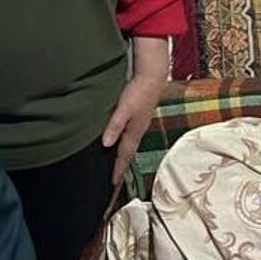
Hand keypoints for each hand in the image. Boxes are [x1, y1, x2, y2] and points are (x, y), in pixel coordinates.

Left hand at [101, 71, 166, 186]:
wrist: (154, 75)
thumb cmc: (139, 91)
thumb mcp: (123, 109)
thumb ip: (114, 125)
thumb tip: (106, 144)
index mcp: (135, 131)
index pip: (124, 155)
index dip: (118, 170)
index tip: (113, 184)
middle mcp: (139, 130)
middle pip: (129, 153)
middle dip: (122, 167)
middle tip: (116, 181)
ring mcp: (141, 123)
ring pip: (131, 144)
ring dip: (124, 156)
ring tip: (118, 165)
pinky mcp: (141, 116)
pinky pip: (132, 136)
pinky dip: (126, 144)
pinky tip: (122, 141)